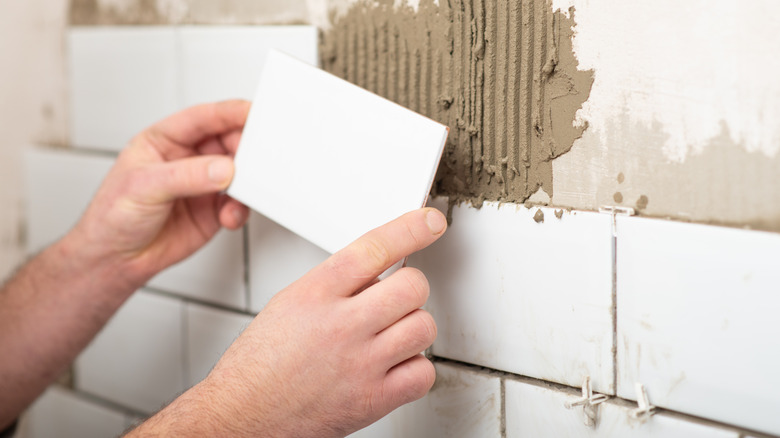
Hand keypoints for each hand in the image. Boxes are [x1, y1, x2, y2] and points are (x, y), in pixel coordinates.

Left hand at [66, 100, 250, 287]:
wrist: (115, 259)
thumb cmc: (113, 216)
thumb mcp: (144, 187)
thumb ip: (186, 176)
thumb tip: (223, 169)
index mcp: (165, 140)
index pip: (202, 119)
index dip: (228, 113)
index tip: (251, 113)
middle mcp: (187, 159)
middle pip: (227, 142)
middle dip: (243, 150)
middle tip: (253, 160)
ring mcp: (203, 184)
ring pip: (238, 173)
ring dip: (245, 183)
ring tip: (240, 193)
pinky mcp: (213, 210)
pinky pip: (238, 203)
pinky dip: (240, 209)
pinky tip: (228, 216)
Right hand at [134, 208, 447, 436]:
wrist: (242, 415)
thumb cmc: (260, 365)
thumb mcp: (289, 302)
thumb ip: (335, 284)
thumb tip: (379, 273)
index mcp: (315, 294)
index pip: (374, 248)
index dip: (410, 229)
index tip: (431, 222)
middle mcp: (340, 325)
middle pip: (412, 286)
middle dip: (410, 288)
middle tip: (396, 299)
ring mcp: (360, 364)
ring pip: (424, 326)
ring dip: (414, 328)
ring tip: (391, 335)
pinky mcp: (372, 400)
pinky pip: (424, 373)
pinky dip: (415, 369)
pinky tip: (394, 366)